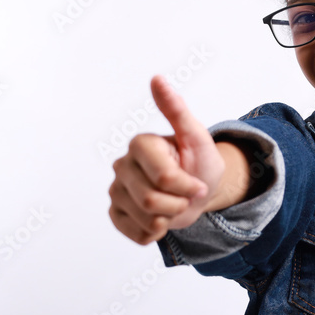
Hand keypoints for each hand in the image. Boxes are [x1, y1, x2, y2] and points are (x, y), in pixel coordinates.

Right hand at [108, 75, 224, 244]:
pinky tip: (162, 218)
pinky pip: (137, 235)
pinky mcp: (115, 214)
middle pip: (152, 202)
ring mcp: (116, 191)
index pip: (165, 179)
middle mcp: (122, 165)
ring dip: (170, 218)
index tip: (198, 182)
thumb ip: (176, 110)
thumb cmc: (199, 162)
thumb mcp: (196, 137)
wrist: (199, 192)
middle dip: (180, 204)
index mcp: (140, 144)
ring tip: (173, 204)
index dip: (188, 186)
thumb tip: (157, 78)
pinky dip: (157, 232)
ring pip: (146, 220)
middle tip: (185, 194)